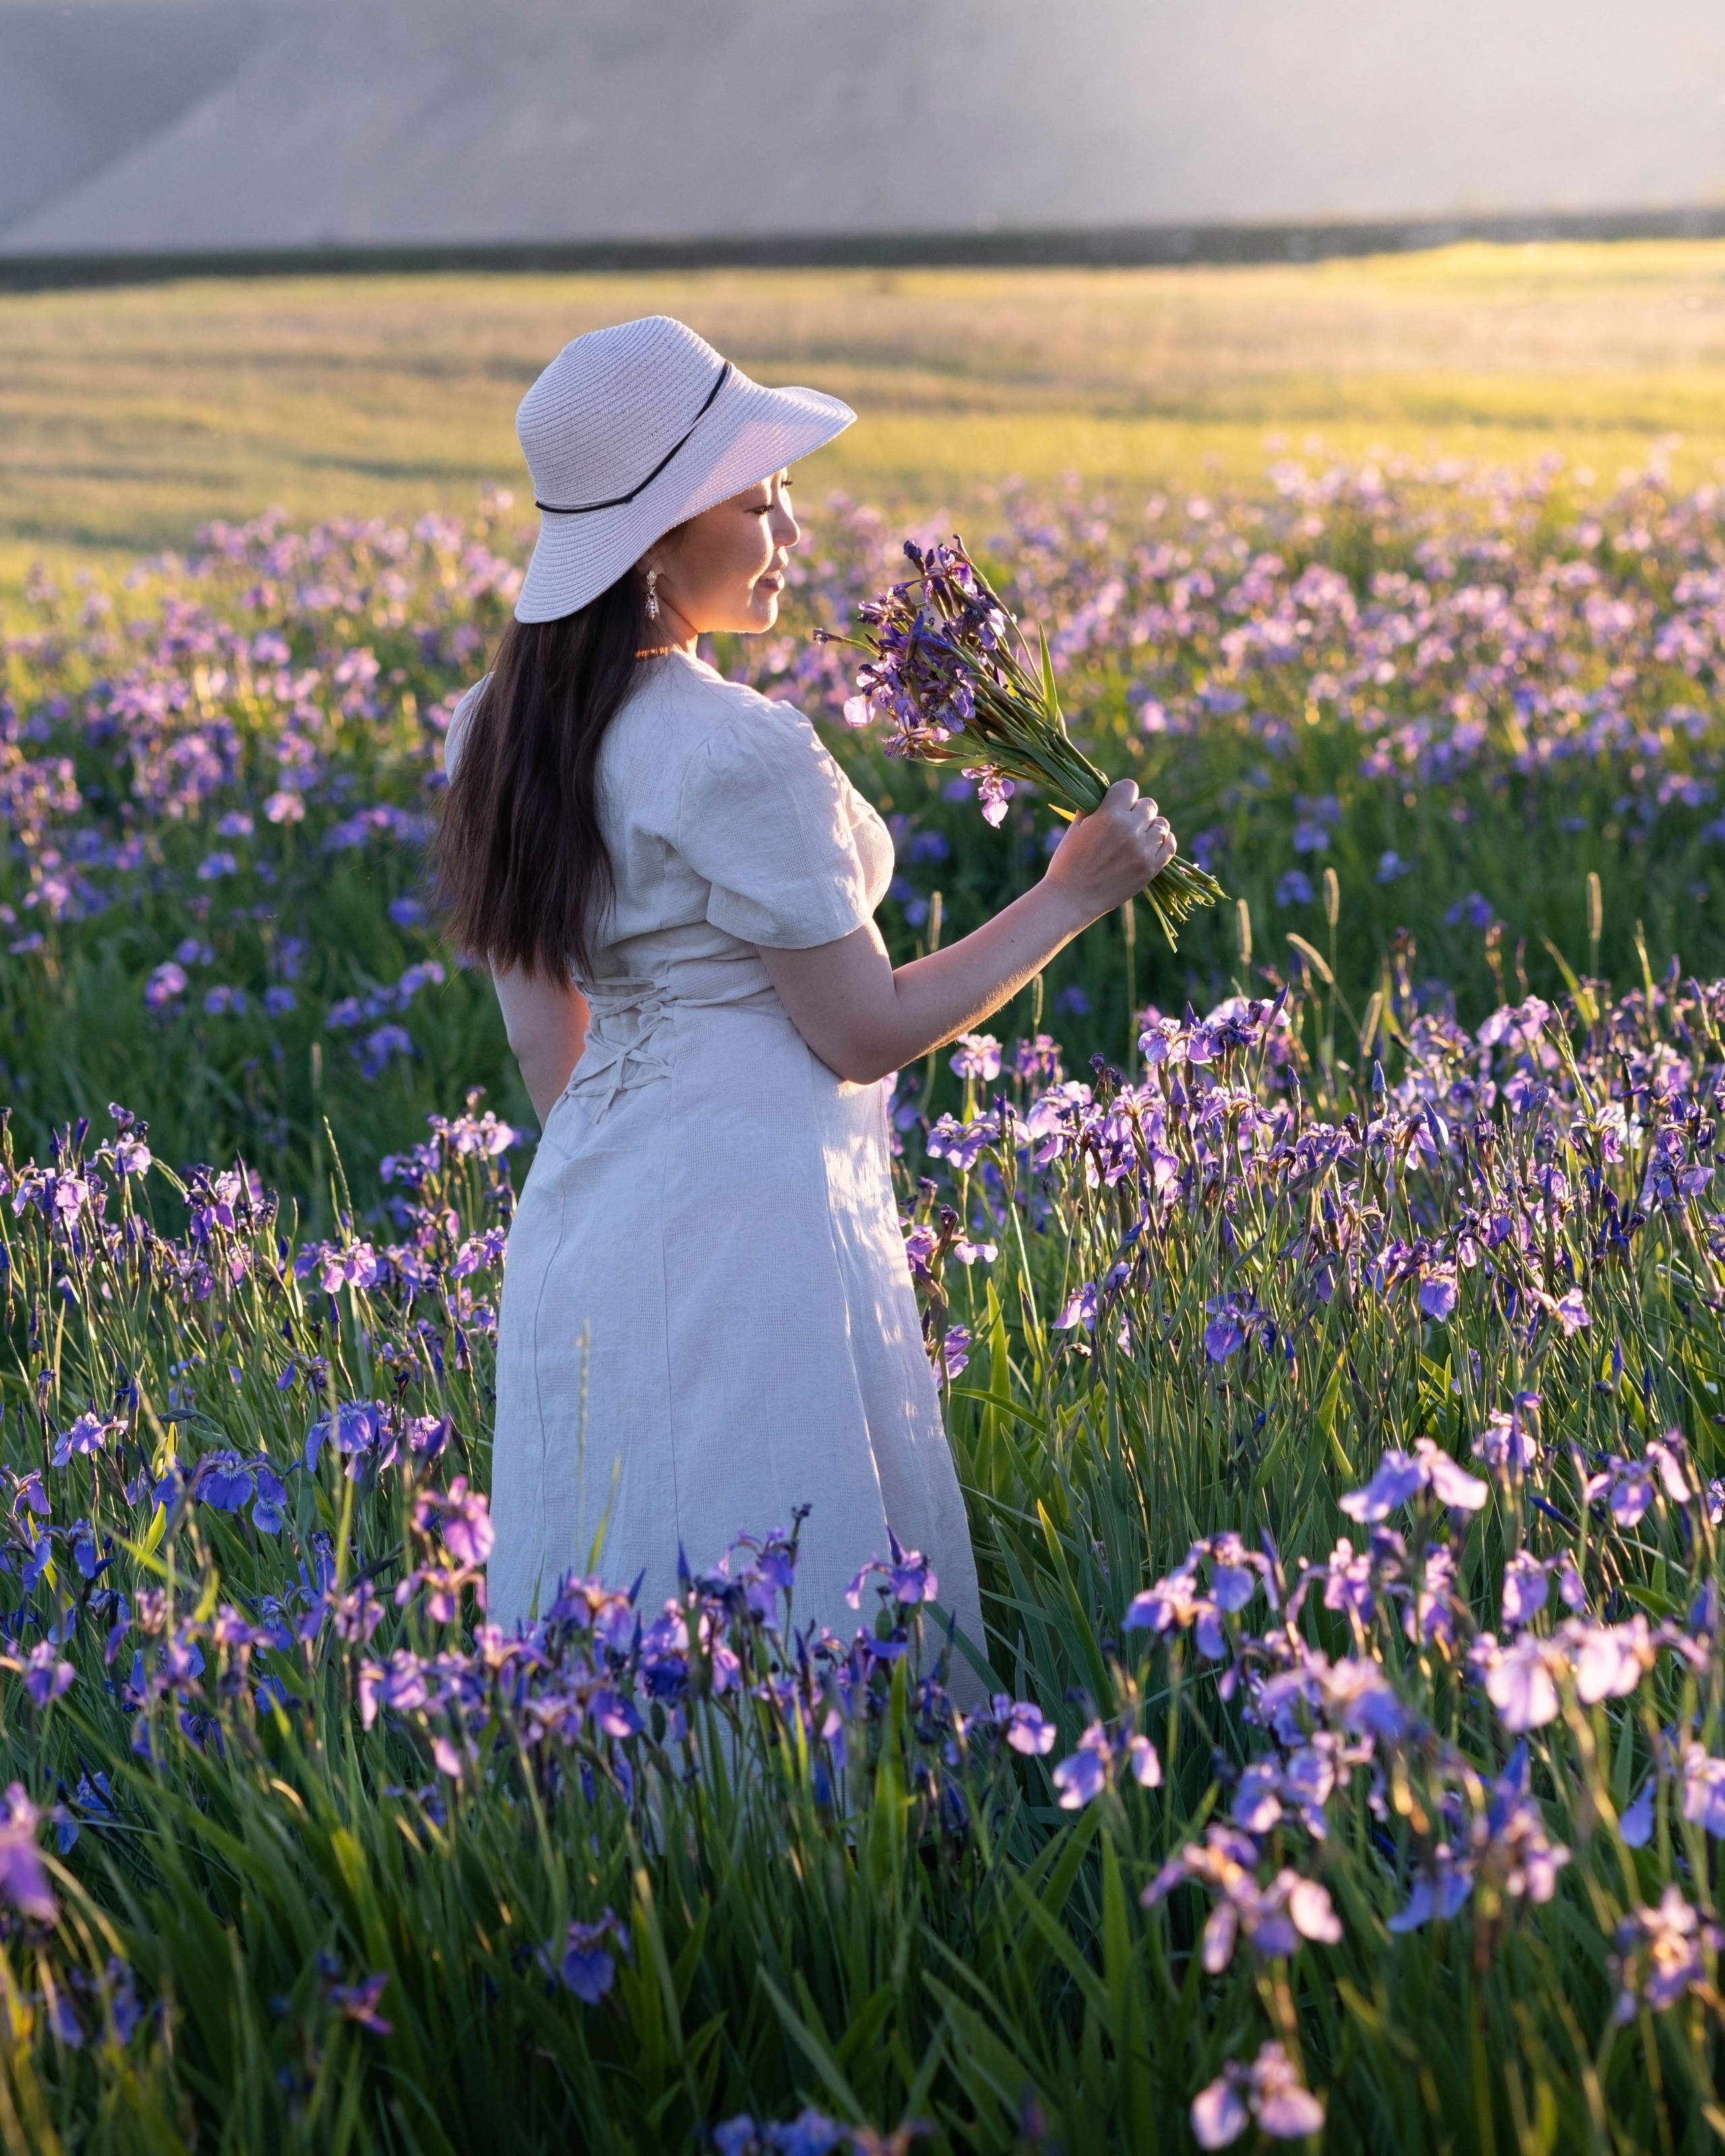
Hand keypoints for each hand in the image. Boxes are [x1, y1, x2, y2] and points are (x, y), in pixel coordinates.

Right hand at [1041, 780, 1175, 927]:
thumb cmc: (1068, 861)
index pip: (1129, 787)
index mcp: (1109, 815)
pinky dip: (1163, 842)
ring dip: (1150, 827)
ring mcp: (1143, 850)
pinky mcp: (1150, 868)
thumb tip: (1106, 791)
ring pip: (1162, 825)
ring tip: (1137, 837)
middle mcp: (1130, 829)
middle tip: (1125, 824)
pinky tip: (1151, 844)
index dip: (1122, 794)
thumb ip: (1093, 806)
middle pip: (1149, 805)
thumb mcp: (1075, 827)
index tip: (1116, 804)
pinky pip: (1170, 846)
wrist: (1071, 899)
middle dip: (1137, 811)